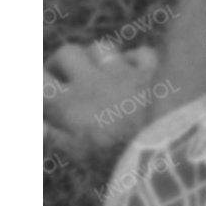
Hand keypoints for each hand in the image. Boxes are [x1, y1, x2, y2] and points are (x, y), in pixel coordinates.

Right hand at [45, 39, 163, 159]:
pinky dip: (136, 59)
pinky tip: (136, 70)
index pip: (39, 80)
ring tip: (98, 73)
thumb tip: (37, 123)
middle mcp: (92, 82)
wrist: (168, 144)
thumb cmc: (118, 156)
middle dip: (62, 62)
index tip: (41, 89)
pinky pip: (140, 53)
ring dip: (96, 58)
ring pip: (100, 48)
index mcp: (69, 104)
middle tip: (65, 76)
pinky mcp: (153, 69)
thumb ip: (54, 136)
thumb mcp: (79, 154)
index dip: (37, 81)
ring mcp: (124, 72)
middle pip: (67, 53)